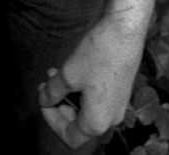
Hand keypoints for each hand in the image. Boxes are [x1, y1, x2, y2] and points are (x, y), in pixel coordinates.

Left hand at [38, 11, 148, 148]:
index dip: (51, 120)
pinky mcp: (120, 92)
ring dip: (68, 95)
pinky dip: (81, 90)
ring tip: (55, 74)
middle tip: (46, 86)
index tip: (43, 99)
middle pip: (78, 125)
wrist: (124, 32)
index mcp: (97, 122)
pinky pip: (97, 99)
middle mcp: (111, 119)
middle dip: (59, 106)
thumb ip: (52, 92)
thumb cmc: (98, 54)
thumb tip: (44, 99)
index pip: (69, 136)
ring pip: (86, 110)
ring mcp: (118, 106)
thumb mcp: (68, 74)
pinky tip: (72, 71)